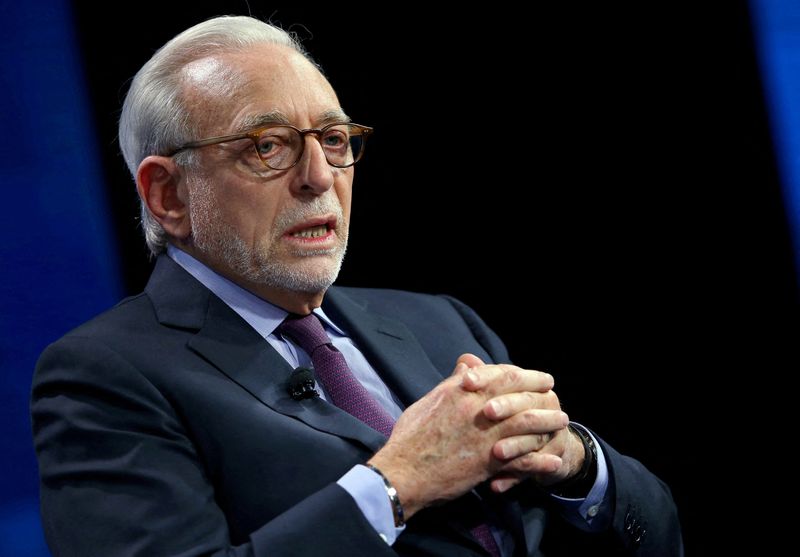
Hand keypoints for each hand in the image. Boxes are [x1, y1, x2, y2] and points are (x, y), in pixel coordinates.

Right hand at [367, 355, 564, 518]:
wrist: (403, 472)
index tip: (533, 376)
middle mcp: (476, 409)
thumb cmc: (410, 437)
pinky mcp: (487, 462)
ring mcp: (484, 436)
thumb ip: (452, 384)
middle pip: (519, 394)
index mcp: (460, 391)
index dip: (521, 374)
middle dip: (540, 392)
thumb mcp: (429, 402)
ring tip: (562, 423)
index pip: (500, 374)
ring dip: (548, 423)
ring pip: (526, 424)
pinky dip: (539, 460)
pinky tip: (553, 460)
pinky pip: (522, 460)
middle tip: (553, 392)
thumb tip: (468, 366)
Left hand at [461, 355, 586, 492]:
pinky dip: (513, 479)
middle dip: (507, 406)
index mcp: (531, 385)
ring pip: (533, 438)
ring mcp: (551, 433)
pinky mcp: (551, 461)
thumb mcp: (494, 398)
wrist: (540, 451)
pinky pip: (533, 470)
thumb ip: (482, 381)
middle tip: (486, 412)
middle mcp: (546, 405)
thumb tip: (464, 361)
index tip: (466, 381)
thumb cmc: (508, 417)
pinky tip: (495, 486)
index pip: (511, 375)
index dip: (488, 376)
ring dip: (514, 445)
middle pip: (528, 402)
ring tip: (495, 452)